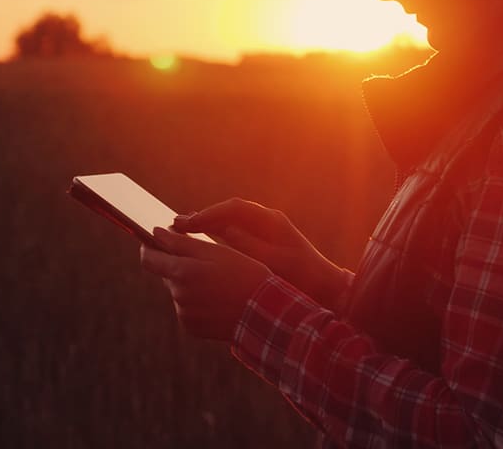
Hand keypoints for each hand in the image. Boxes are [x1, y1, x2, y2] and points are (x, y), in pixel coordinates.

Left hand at [139, 226, 270, 341]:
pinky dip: (196, 301)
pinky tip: (217, 298)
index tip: (155, 240)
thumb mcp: (215, 251)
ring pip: (177, 291)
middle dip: (178, 264)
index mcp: (182, 273)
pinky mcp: (191, 327)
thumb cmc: (243, 274)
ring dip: (189, 283)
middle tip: (205, 261)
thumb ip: (180, 242)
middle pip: (166, 274)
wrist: (264, 313)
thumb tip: (156, 232)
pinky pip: (186, 308)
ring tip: (217, 282)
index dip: (149, 246)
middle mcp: (178, 295)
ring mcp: (184, 314)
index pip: (148, 258)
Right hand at [173, 199, 350, 310]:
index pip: (233, 209)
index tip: (187, 224)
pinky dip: (214, 239)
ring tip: (180, 233)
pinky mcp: (261, 247)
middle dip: (202, 219)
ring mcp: (263, 234)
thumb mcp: (274, 263)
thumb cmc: (303, 279)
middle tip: (175, 225)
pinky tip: (199, 247)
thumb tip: (223, 231)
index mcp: (271, 221)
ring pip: (228, 224)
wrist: (327, 292)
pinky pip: (232, 237)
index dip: (208, 214)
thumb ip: (249, 246)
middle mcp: (266, 223)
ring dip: (206, 228)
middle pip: (228, 214)